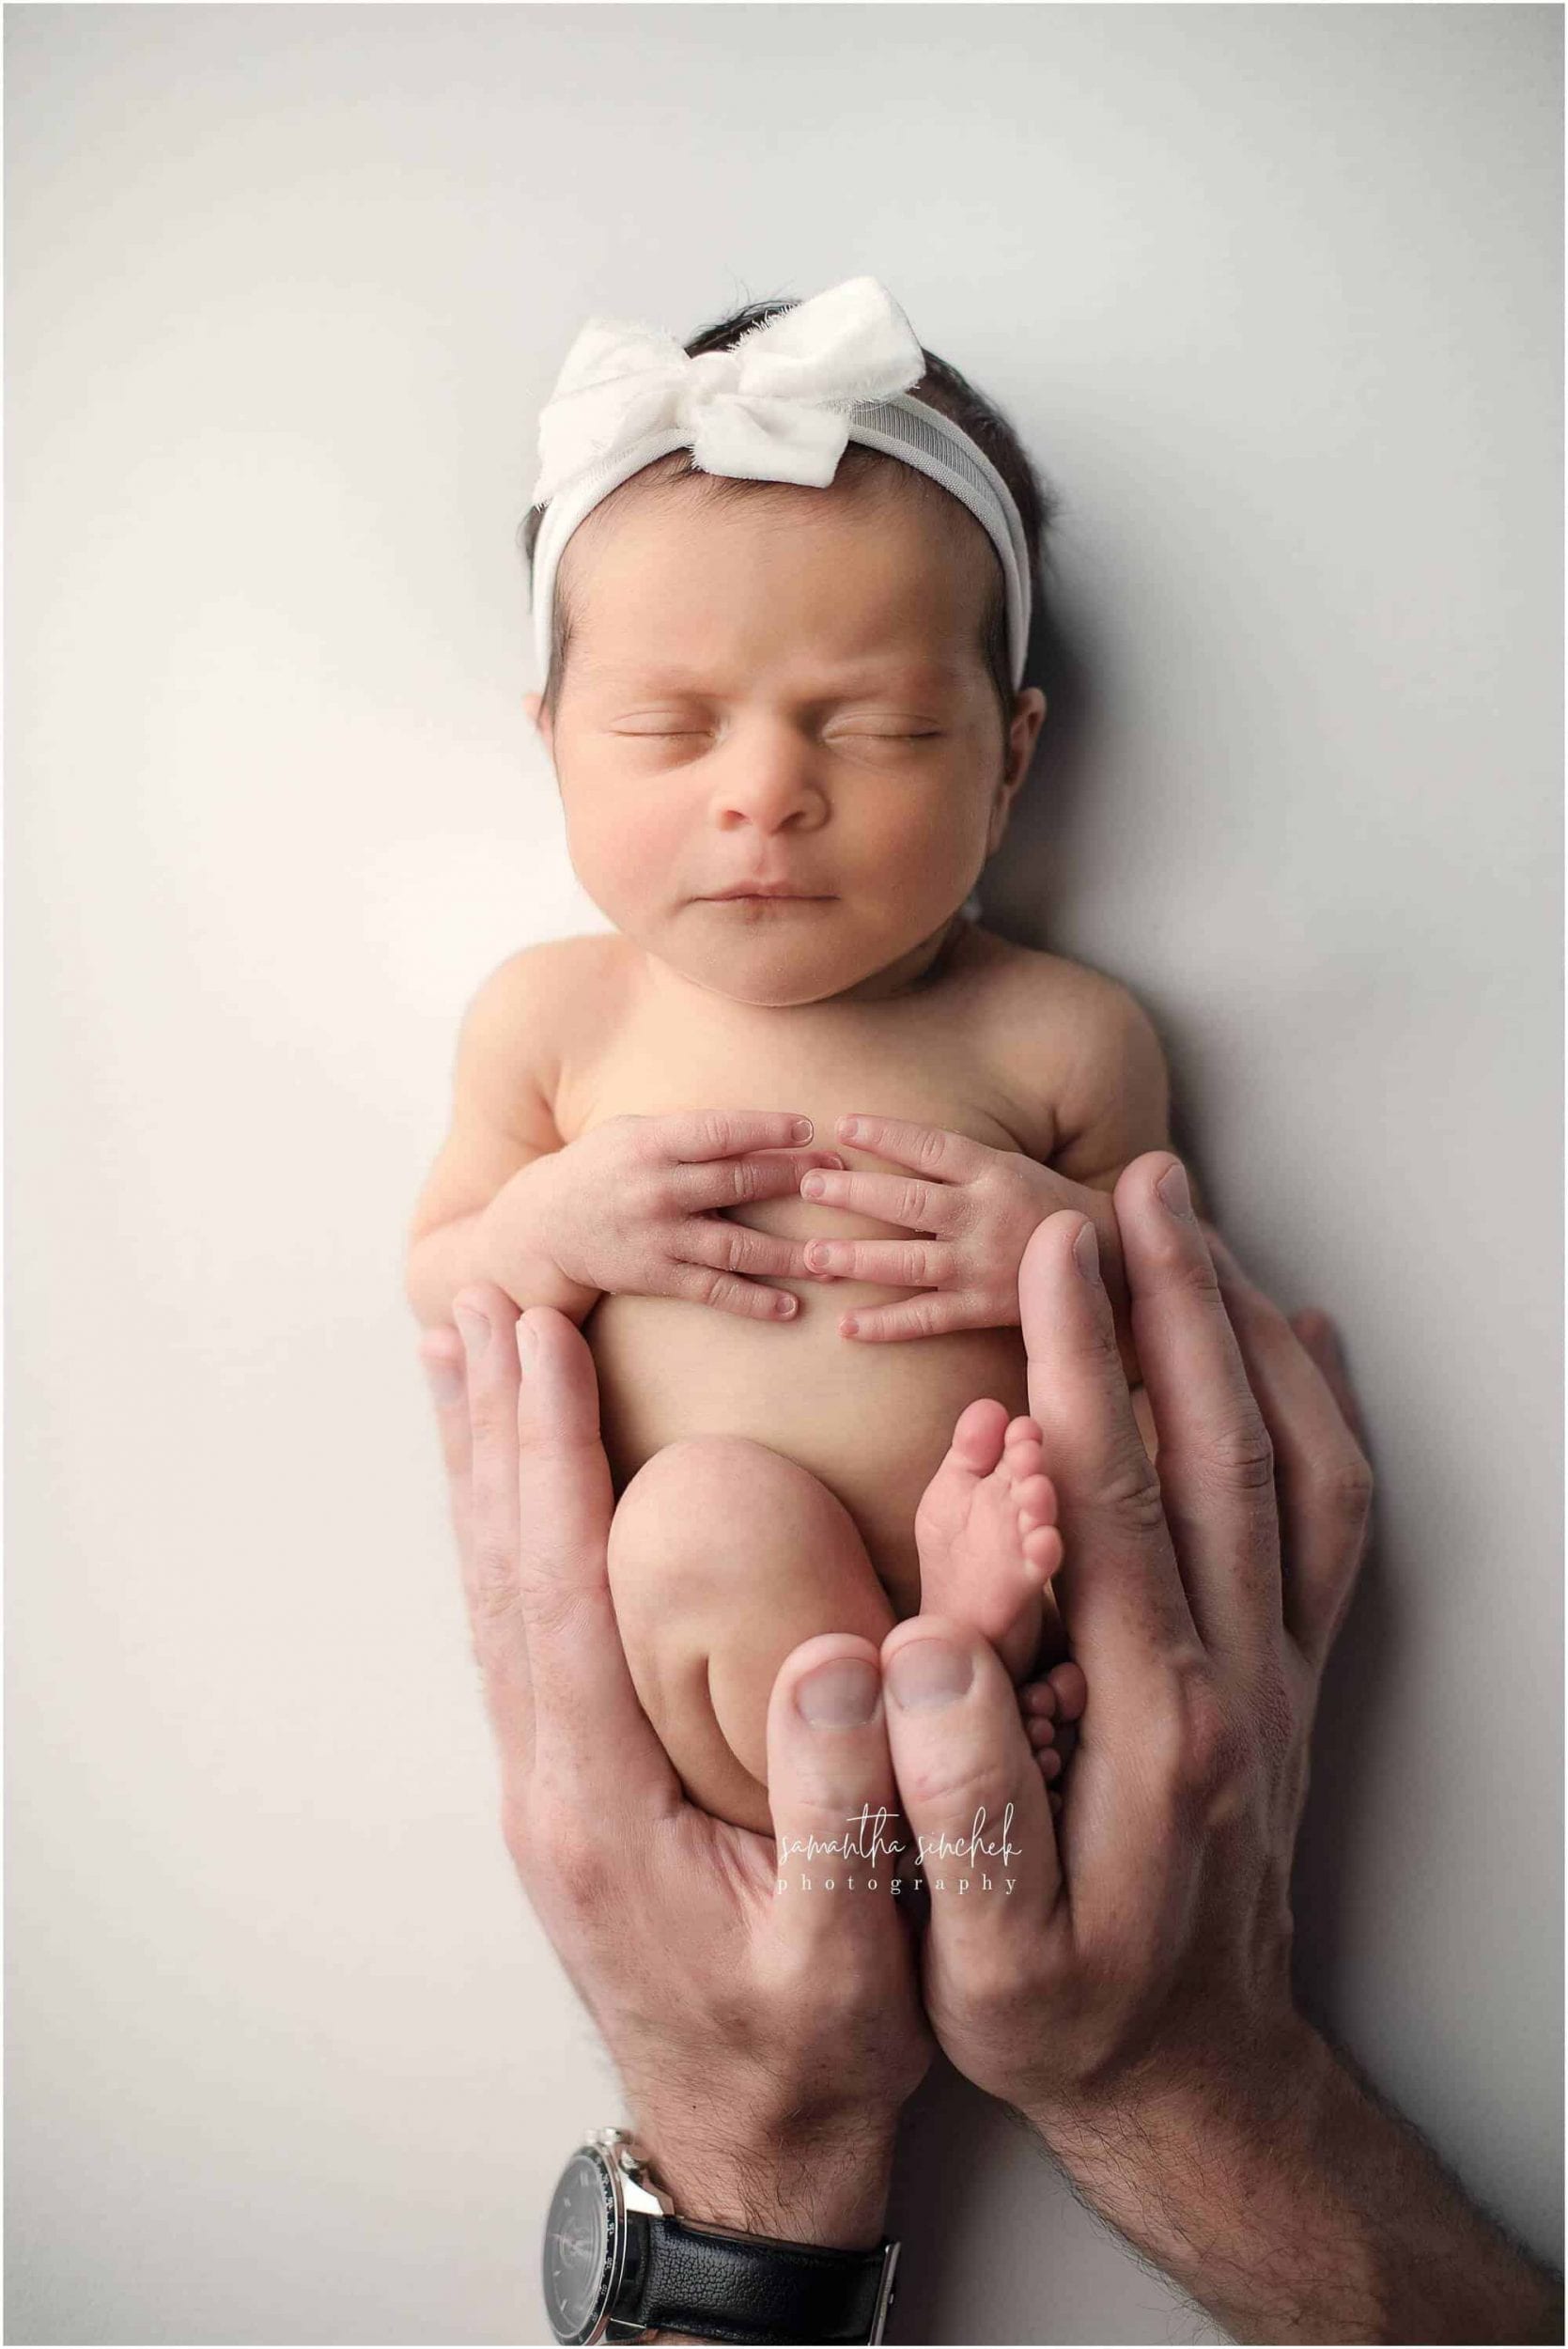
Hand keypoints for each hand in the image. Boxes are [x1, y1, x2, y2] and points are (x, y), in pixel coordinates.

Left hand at [418, 1285, 931, 2248]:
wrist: (752, 2148)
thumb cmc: (812, 2054)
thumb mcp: (854, 1951)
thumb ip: (846, 1810)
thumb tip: (847, 1662)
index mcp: (603, 1801)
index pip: (561, 1592)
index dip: (547, 1458)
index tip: (540, 1339)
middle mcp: (552, 1780)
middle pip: (502, 1569)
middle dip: (493, 1428)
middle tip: (482, 1298)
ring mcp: (552, 1784)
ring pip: (500, 1592)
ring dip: (486, 1468)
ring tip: (473, 1362)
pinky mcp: (574, 1786)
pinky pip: (523, 1627)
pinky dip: (512, 1533)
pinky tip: (520, 1494)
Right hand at [485, 1109, 843, 1323]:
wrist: (540, 1228)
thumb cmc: (600, 1169)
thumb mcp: (633, 1132)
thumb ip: (689, 1132)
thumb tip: (759, 1128)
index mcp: (652, 1143)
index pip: (720, 1131)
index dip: (768, 1130)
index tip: (810, 1132)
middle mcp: (657, 1189)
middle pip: (739, 1184)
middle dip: (795, 1181)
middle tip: (843, 1181)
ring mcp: (657, 1237)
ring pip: (736, 1246)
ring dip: (789, 1253)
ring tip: (834, 1257)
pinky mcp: (656, 1277)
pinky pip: (713, 1291)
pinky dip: (754, 1301)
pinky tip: (791, 1306)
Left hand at [794, 1112, 1129, 1348]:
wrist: (1110, 1262)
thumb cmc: (1047, 1205)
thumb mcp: (1011, 1167)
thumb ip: (958, 1162)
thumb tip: (891, 1144)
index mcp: (994, 1172)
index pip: (932, 1147)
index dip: (887, 1134)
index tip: (842, 1124)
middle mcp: (985, 1215)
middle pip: (908, 1202)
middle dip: (854, 1194)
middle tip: (807, 1186)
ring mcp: (982, 1265)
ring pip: (908, 1262)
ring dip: (856, 1259)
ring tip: (811, 1256)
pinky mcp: (983, 1309)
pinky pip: (927, 1318)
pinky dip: (886, 1325)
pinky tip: (847, 1326)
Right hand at [875, 1153, 1371, 2119]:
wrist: (1194, 2081)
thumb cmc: (1065, 2015)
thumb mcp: (985, 1955)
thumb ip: (956, 1804)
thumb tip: (918, 1653)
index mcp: (1153, 1724)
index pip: (1115, 1504)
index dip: (1084, 1366)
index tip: (1054, 1249)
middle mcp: (1236, 1677)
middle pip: (1216, 1452)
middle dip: (1174, 1304)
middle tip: (1135, 1185)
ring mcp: (1279, 1670)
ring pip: (1289, 1470)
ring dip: (1245, 1339)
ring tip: (1198, 1231)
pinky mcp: (1292, 1677)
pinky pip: (1331, 1523)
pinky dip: (1320, 1415)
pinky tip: (1294, 1347)